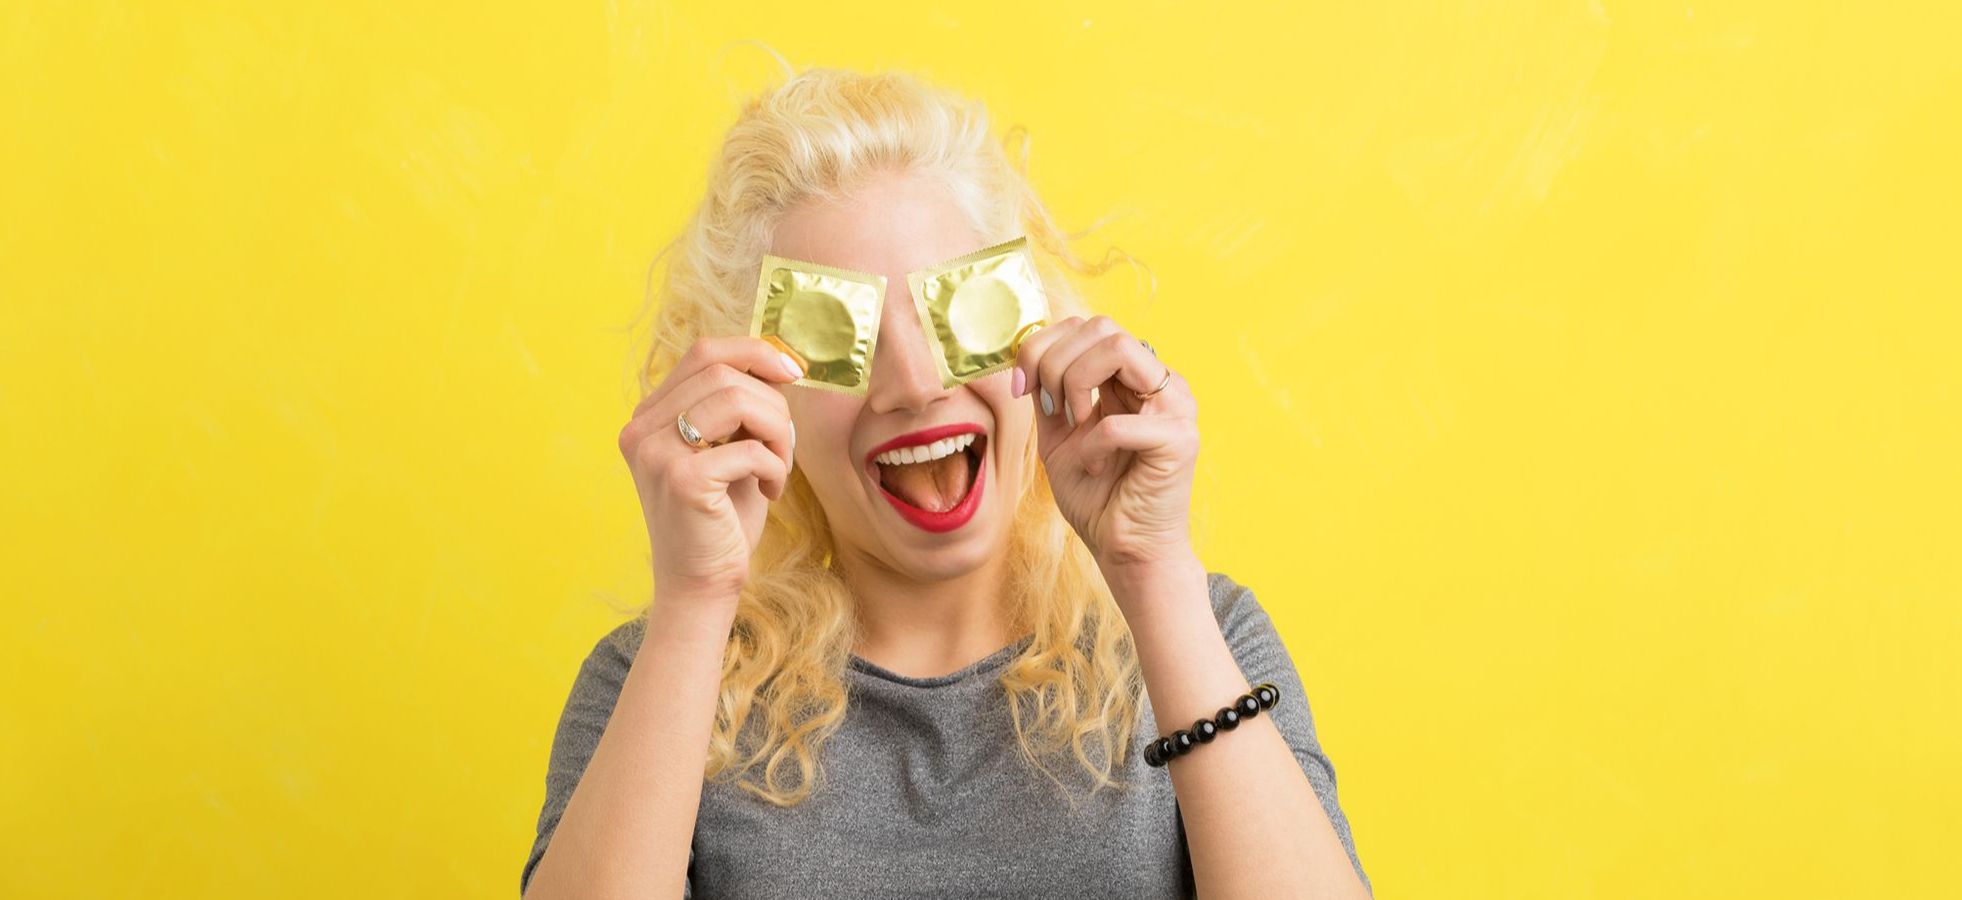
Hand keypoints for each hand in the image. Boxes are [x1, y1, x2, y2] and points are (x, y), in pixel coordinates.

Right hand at [616, 336, 803, 604]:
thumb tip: (780, 360)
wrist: (702, 584)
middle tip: (783, 444)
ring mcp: (656, 453)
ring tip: (779, 466)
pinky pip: (750, 448)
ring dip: (777, 431)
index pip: (703, 352)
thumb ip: (740, 406)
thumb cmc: (722, 519)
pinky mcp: (682, 480)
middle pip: (724, 372)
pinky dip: (775, 465)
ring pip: (738, 400)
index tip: (792, 371)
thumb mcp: (728, 449)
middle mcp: (642, 429)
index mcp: (649, 416)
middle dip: (773, 402)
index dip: (754, 351)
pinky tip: (771, 491)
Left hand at [1013, 315, 1198, 570]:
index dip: (1042, 346)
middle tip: (1048, 408)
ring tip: (1073, 425)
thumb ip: (1048, 390)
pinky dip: (1092, 445)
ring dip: (1076, 385)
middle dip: (1054, 361)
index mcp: (1135, 376)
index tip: (1020, 387)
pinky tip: (1094, 466)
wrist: (1126, 551)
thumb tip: (1024, 352)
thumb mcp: (1059, 433)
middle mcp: (1161, 382)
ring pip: (1118, 348)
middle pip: (1101, 326)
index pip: (1088, 325)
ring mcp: (1176, 406)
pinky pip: (1118, 421)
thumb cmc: (1097, 497)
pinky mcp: (1179, 439)